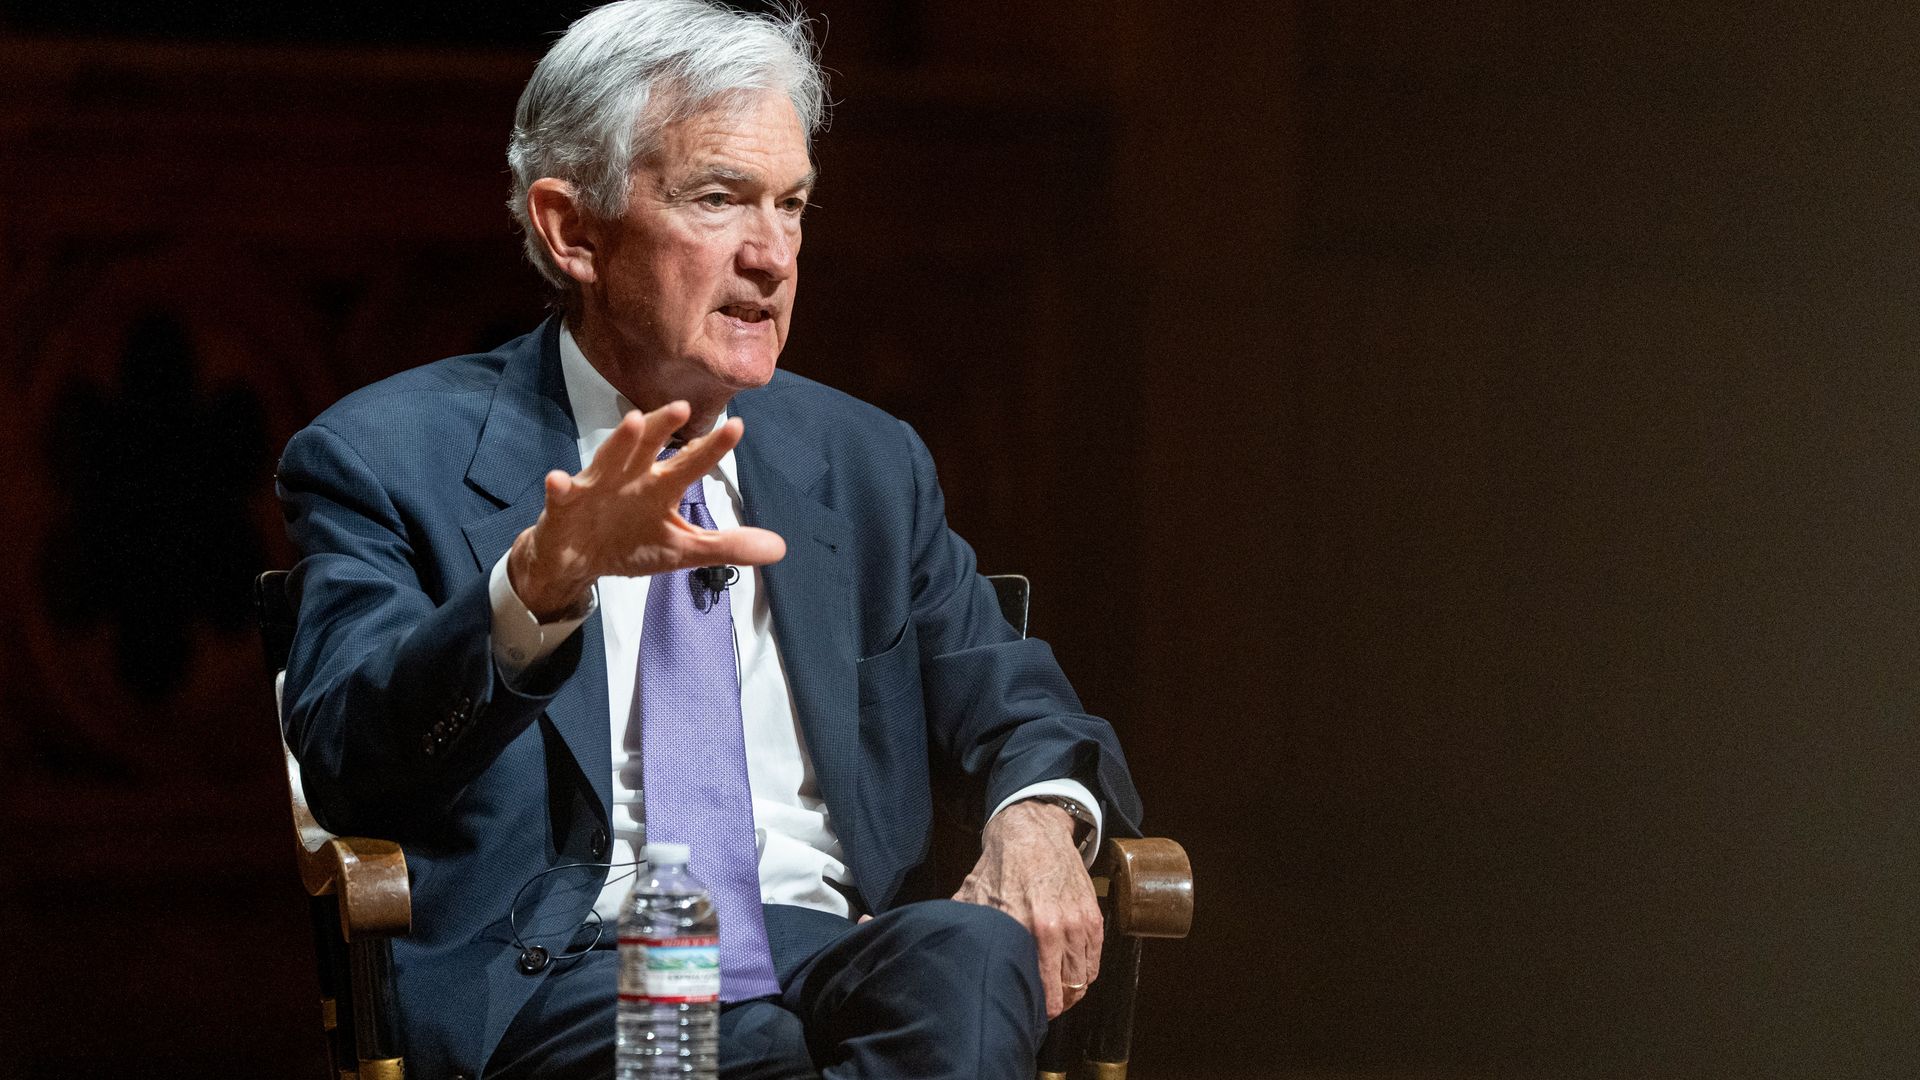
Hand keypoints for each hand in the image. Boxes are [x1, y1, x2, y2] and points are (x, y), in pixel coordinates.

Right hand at [508, 400, 786, 618]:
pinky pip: (560, 494)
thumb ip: (727, 546)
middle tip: (683, 408)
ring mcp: (596, 487)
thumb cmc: (632, 542)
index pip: (691, 463)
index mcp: (660, 487)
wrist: (578, 560)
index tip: (737, 427)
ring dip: (620, 442)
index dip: (712, 448)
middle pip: (649, 448)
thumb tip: (780, 548)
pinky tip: (558, 479)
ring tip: (635, 421)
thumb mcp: (683, 549)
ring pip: (608, 459)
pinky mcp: (564, 505)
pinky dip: (558, 487)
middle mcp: (631, 477)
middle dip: (664, 428)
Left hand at [953, 799, 1101, 1017]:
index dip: (1028, 1005)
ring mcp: (1077, 923)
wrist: (1034, 830)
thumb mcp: (973, 894)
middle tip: (1040, 1008)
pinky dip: (1084, 974)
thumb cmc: (1001, 864)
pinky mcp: (1093, 917)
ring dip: (1069, 993)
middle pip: (1061, 993)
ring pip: (1080, 981)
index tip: (1021, 1008)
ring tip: (1055, 995)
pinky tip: (1070, 975)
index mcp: (1021, 925)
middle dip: (1051, 1005)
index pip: (1033, 986)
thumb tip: (942, 951)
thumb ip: (963, 924)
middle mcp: (1053, 928)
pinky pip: (1094, 963)